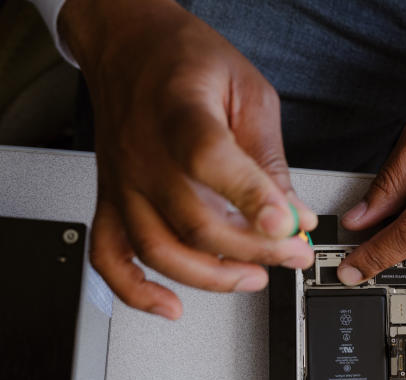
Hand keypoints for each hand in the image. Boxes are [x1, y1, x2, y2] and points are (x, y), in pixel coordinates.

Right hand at [60, 0, 316, 318]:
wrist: (129, 44)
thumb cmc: (185, 60)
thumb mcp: (248, 92)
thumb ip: (270, 156)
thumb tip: (294, 213)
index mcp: (180, 113)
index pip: (210, 161)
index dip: (251, 198)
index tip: (288, 224)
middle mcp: (143, 154)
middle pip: (194, 221)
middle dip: (255, 250)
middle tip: (294, 253)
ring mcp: (124, 182)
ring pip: (158, 249)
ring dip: (211, 278)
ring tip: (254, 278)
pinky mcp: (113, 200)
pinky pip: (109, 256)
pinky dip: (135, 291)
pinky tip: (170, 306)